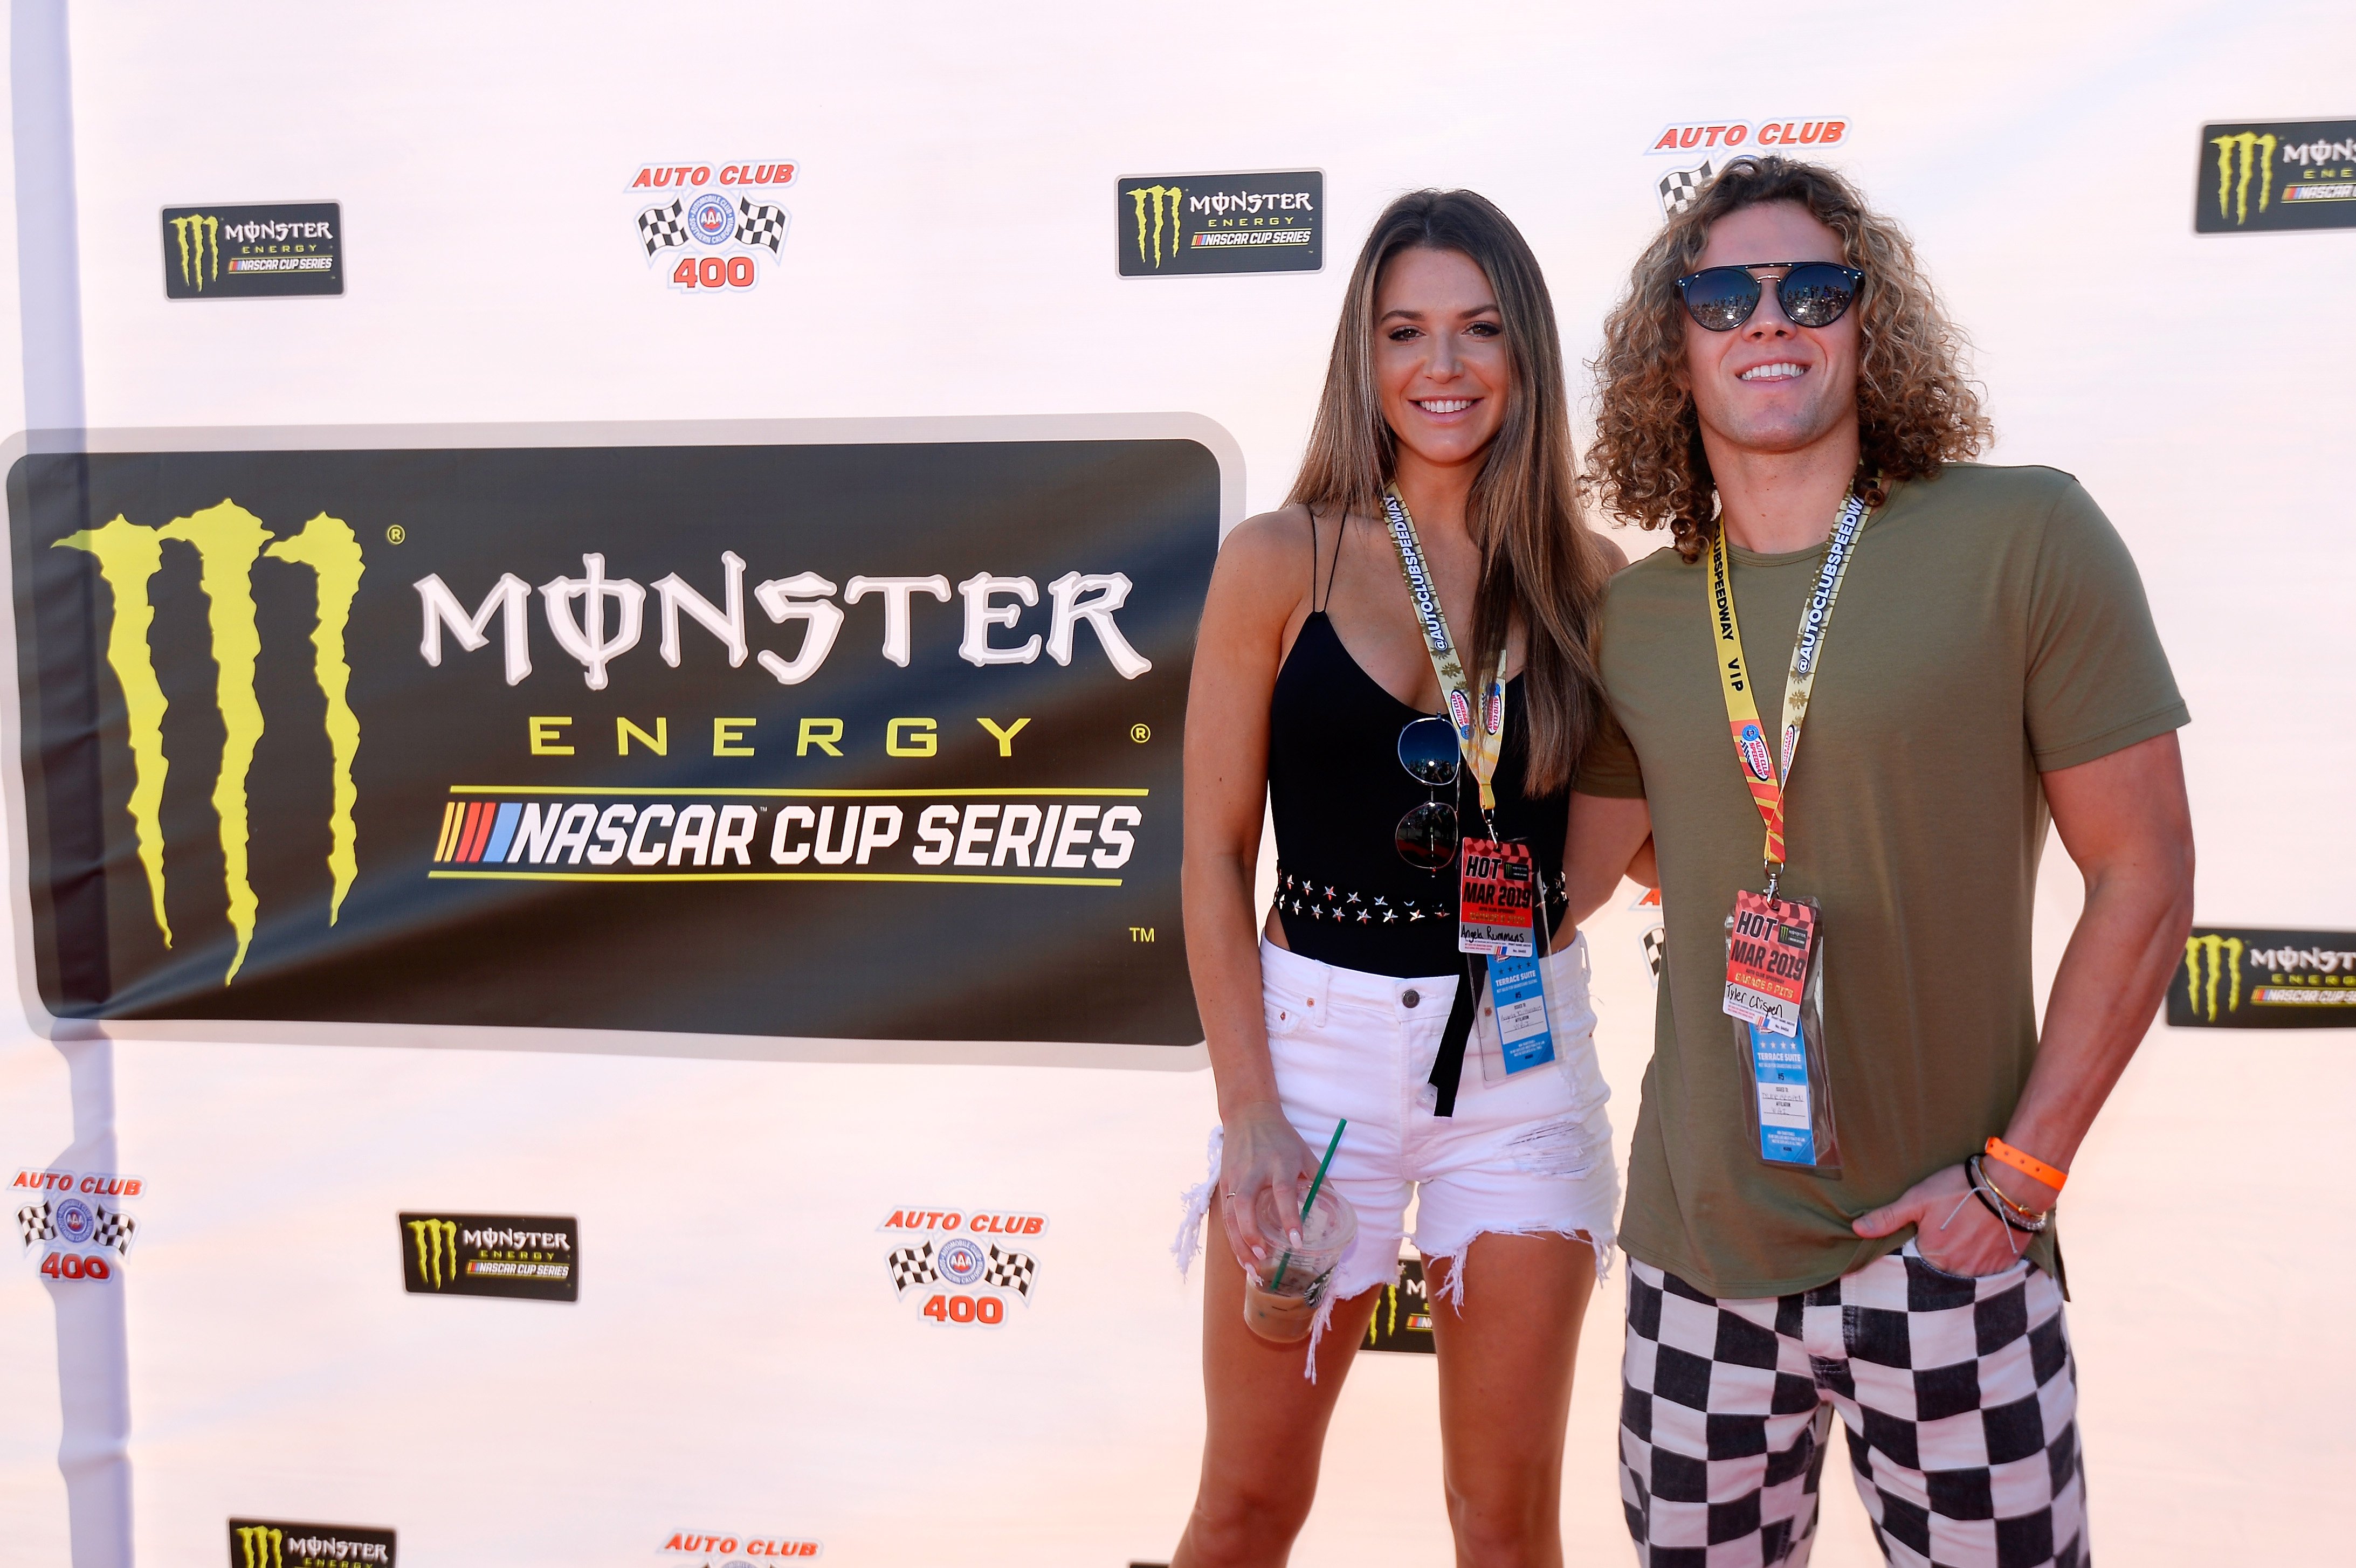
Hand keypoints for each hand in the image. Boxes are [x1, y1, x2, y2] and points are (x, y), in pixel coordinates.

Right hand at [1216, 1101, 1316, 1266]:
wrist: (1248, 1114)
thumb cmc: (1282, 1138)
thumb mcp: (1306, 1154)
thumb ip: (1320, 1181)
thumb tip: (1336, 1212)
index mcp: (1280, 1162)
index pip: (1283, 1192)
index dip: (1290, 1218)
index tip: (1296, 1242)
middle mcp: (1254, 1170)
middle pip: (1246, 1204)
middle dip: (1252, 1233)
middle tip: (1264, 1256)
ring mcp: (1235, 1177)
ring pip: (1231, 1214)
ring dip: (1240, 1242)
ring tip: (1252, 1267)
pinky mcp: (1224, 1183)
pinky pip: (1226, 1215)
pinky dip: (1233, 1237)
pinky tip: (1242, 1255)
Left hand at [1851, 1161, 2051, 1278]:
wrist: (2010, 1185)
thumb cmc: (1959, 1188)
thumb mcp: (1917, 1199)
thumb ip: (1887, 1218)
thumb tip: (1857, 1230)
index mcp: (1933, 1255)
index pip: (1919, 1257)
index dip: (1923, 1240)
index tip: (1930, 1226)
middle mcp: (1958, 1269)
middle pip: (1943, 1264)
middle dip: (1944, 1248)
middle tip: (1952, 1225)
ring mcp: (1983, 1269)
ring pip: (1966, 1267)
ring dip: (1964, 1253)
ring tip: (1968, 1229)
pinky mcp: (2005, 1264)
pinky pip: (1989, 1267)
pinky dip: (1985, 1255)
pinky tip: (1985, 1236)